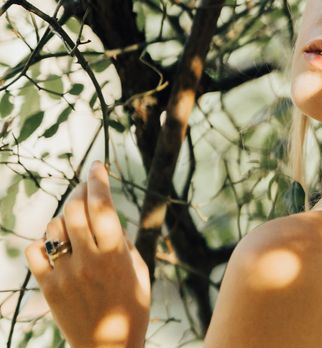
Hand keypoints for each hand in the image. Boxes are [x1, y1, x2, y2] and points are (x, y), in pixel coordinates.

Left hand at [24, 161, 150, 347]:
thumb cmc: (132, 304)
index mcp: (115, 253)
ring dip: (64, 218)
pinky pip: (36, 253)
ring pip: (54, 228)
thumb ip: (122, 239)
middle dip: (80, 191)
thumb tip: (106, 214)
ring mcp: (65, 274)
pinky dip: (43, 244)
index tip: (98, 165)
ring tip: (73, 222)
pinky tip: (55, 247)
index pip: (102, 205)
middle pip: (74, 210)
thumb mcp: (138, 268)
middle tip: (85, 188)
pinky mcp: (48, 289)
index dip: (99, 180)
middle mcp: (88, 260)